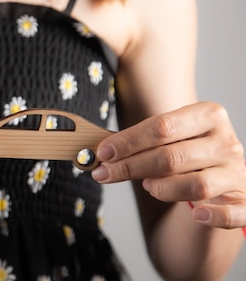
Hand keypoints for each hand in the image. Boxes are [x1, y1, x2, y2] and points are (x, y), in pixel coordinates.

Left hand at [92, 102, 245, 228]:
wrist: (219, 179)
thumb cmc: (186, 155)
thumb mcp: (167, 140)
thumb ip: (139, 143)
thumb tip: (101, 153)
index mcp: (209, 116)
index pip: (162, 126)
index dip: (128, 141)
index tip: (103, 153)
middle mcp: (227, 143)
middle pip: (172, 156)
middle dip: (131, 167)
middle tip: (104, 174)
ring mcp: (238, 173)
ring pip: (195, 185)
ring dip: (163, 189)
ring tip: (147, 186)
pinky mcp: (245, 201)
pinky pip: (231, 213)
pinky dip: (213, 216)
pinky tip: (196, 214)